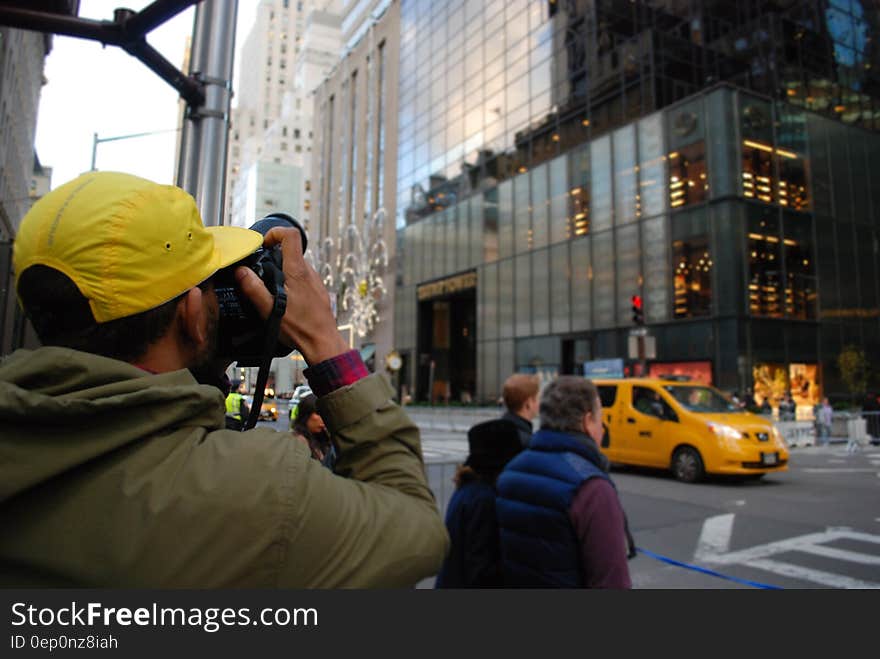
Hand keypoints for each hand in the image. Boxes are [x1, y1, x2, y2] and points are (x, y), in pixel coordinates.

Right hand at [234, 227, 347, 364]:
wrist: (322, 343)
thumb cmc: (300, 328)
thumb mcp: (269, 309)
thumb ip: (253, 288)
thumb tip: (241, 271)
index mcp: (297, 271)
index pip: (291, 235)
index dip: (275, 233)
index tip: (263, 244)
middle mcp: (309, 272)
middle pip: (290, 252)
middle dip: (273, 258)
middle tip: (261, 273)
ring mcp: (315, 281)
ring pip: (296, 267)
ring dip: (282, 273)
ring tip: (272, 291)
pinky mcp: (317, 291)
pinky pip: (302, 279)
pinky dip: (291, 284)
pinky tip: (285, 301)